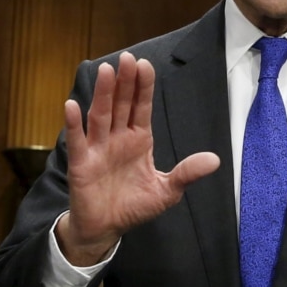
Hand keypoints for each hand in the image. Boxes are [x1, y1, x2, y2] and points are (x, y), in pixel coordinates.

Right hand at [57, 52, 219, 265]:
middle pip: (121, 104)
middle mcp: (117, 138)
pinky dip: (74, 124)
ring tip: (106, 70)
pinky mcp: (81, 163)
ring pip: (100, 115)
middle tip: (127, 58)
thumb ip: (186, 173)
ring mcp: (98, 148)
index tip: (145, 65)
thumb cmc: (134, 206)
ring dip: (103, 93)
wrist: (106, 228)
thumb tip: (215, 160)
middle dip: (124, 81)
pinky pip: (77, 140)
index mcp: (138, 139)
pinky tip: (72, 106)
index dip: (143, 86)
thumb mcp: (167, 191)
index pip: (141, 107)